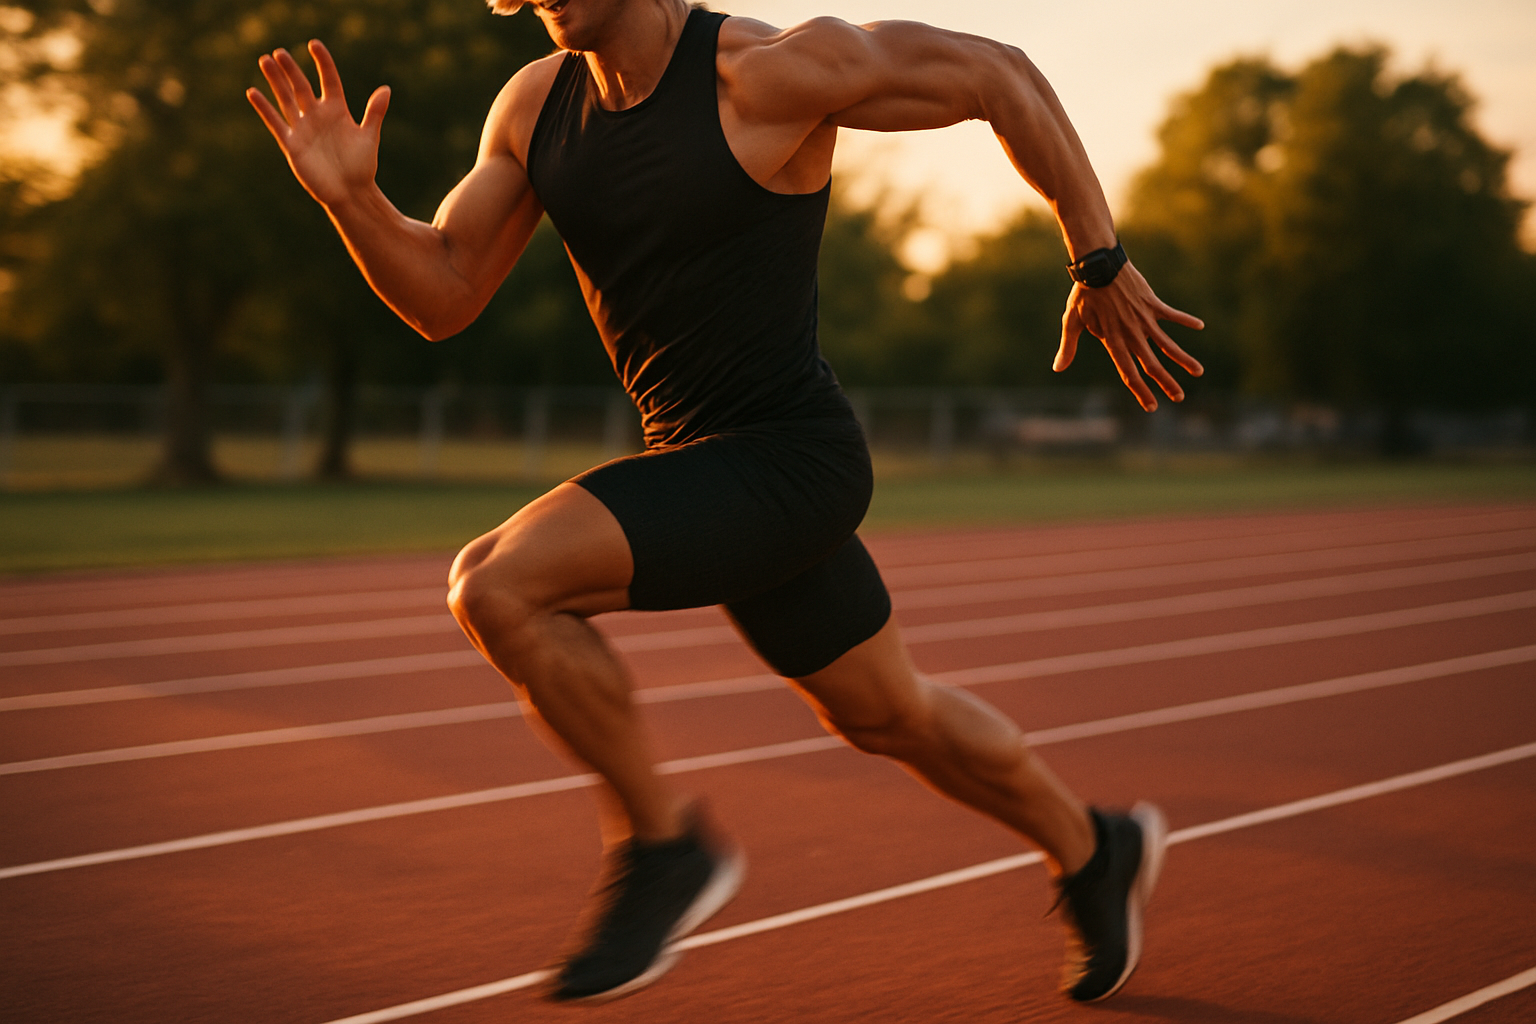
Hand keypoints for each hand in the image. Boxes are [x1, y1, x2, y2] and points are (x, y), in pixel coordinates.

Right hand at [246, 40, 390, 208]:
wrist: (350, 193)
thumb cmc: (362, 167)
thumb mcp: (369, 137)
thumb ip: (375, 113)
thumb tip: (386, 89)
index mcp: (338, 111)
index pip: (329, 80)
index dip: (322, 62)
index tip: (314, 44)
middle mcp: (318, 116)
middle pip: (301, 87)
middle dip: (291, 70)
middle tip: (280, 52)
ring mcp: (303, 129)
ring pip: (286, 99)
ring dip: (275, 81)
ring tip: (265, 60)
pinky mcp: (292, 144)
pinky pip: (275, 123)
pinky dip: (264, 109)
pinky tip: (252, 92)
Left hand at [1054, 264, 1204, 411]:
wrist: (1097, 266)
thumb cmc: (1083, 295)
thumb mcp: (1072, 322)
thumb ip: (1068, 347)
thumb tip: (1057, 369)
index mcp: (1113, 341)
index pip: (1128, 372)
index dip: (1140, 391)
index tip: (1152, 406)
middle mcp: (1131, 333)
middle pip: (1152, 364)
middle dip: (1167, 383)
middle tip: (1180, 398)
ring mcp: (1144, 319)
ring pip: (1167, 344)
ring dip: (1183, 358)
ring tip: (1199, 371)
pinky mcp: (1152, 304)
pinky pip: (1172, 314)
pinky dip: (1185, 320)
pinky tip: (1200, 325)